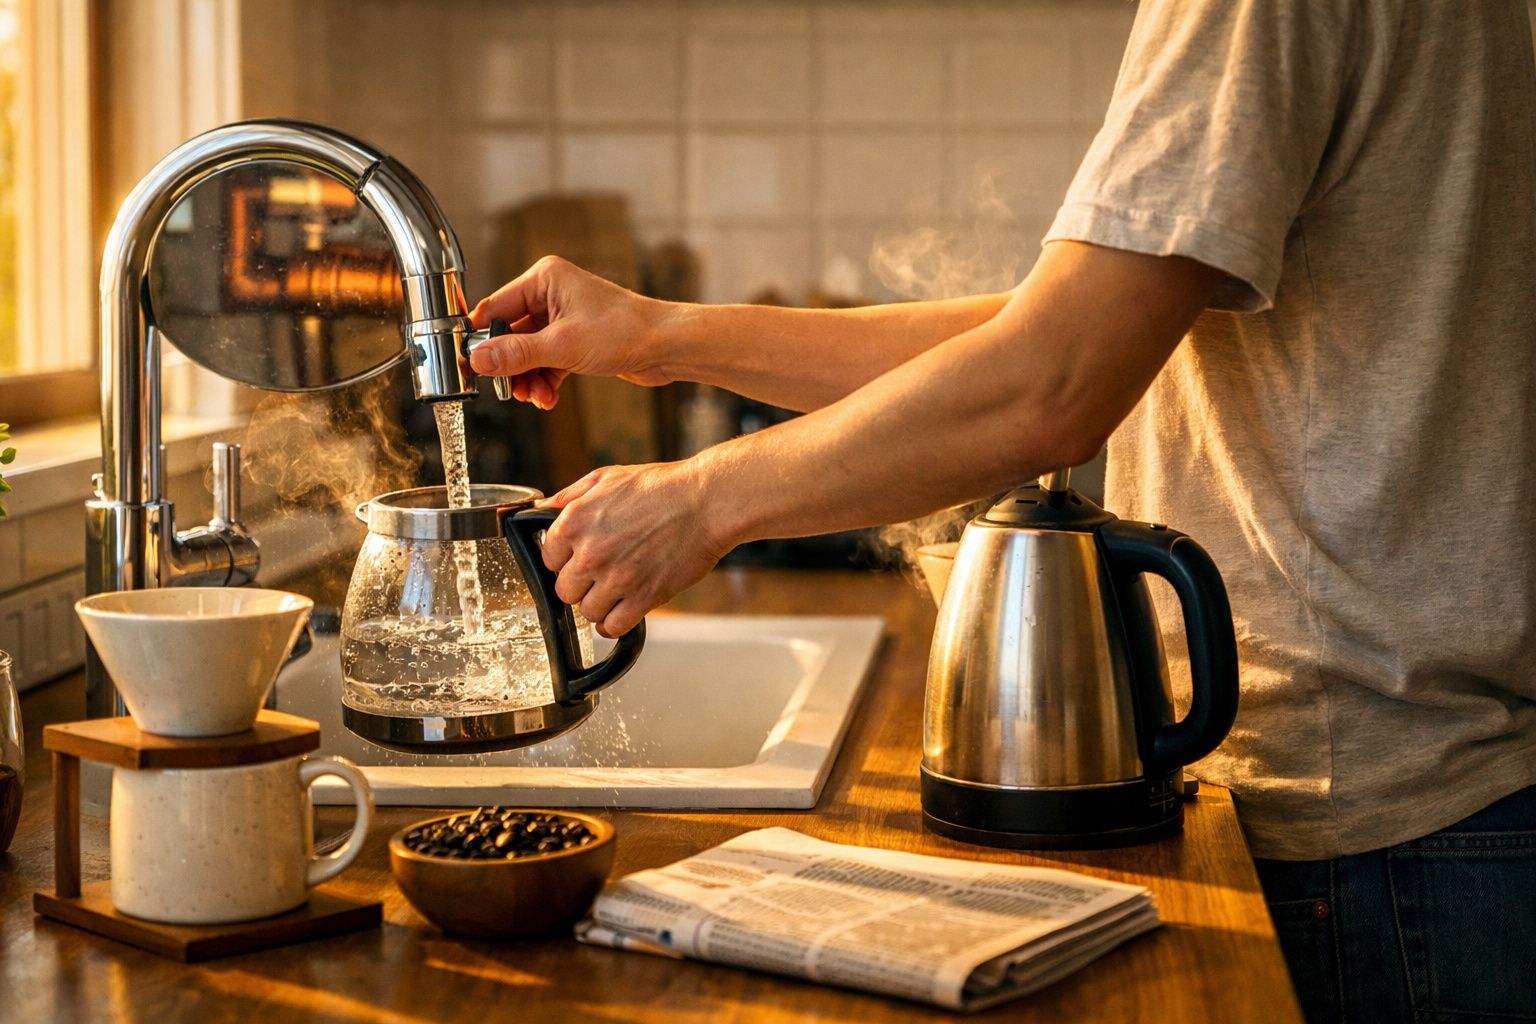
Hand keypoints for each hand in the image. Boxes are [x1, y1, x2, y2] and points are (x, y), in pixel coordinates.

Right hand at [468, 256, 672, 409]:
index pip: (495, 308)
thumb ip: (516, 354)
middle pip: (510, 334)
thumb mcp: (562, 346)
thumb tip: (478, 359)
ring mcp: (564, 318)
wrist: (666, 346)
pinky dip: (545, 380)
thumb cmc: (624, 331)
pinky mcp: (575, 339)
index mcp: (544, 279)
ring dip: (528, 378)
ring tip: (535, 398)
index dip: (480, 338)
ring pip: (528, 352)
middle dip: (510, 366)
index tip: (469, 365)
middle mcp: (551, 294)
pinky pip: (547, 361)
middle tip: (508, 391)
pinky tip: (548, 398)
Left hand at [536, 460, 732, 636]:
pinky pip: (612, 627)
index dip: (565, 559)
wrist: (706, 502)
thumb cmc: (661, 487)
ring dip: (599, 604)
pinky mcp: (643, 598)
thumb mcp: (607, 477)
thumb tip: (540, 509)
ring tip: (615, 590)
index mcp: (575, 522)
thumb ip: (569, 496)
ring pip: (587, 612)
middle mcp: (591, 553)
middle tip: (600, 574)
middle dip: (580, 584)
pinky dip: (614, 623)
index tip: (580, 558)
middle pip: (564, 590)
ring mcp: (616, 578)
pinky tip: (623, 610)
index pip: (548, 559)